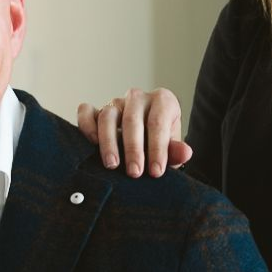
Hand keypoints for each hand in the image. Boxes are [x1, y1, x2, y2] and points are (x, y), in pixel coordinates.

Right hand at [76, 89, 191, 176]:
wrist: (145, 143)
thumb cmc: (159, 145)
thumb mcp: (171, 150)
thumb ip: (176, 152)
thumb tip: (185, 153)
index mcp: (163, 101)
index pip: (158, 122)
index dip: (157, 148)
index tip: (156, 172)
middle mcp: (138, 98)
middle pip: (132, 119)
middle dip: (133, 149)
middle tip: (134, 173)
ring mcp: (116, 103)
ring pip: (108, 115)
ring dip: (108, 142)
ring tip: (112, 165)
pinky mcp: (96, 110)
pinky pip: (86, 112)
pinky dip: (86, 126)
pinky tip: (91, 144)